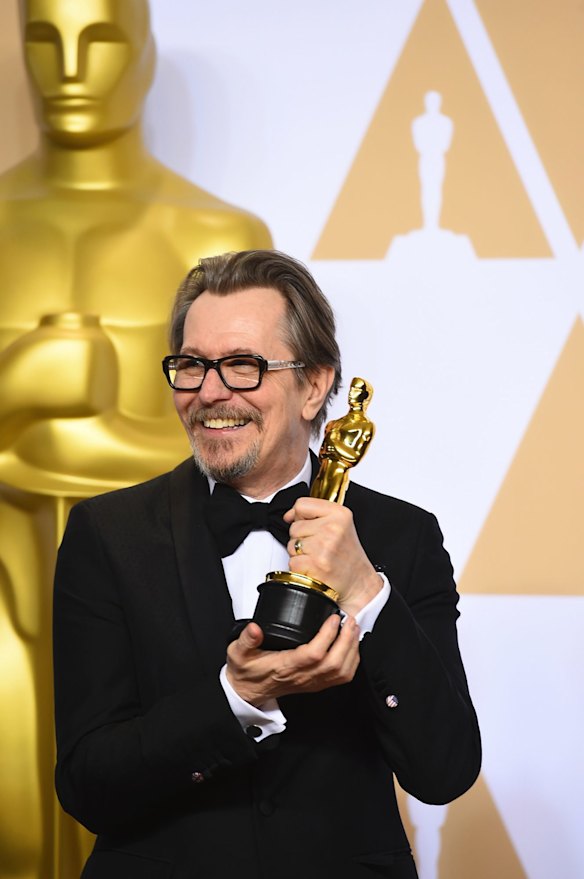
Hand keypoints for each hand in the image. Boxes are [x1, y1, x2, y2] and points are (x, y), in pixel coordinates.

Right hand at [225, 615, 359, 706]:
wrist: (247, 691)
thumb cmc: (246, 671)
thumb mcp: (238, 652)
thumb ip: (245, 639)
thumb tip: (255, 628)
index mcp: (285, 666)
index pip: (313, 654)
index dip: (327, 636)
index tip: (333, 618)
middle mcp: (302, 676)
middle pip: (334, 664)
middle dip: (346, 641)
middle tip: (350, 620)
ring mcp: (311, 682)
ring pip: (341, 672)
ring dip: (352, 650)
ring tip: (353, 630)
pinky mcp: (316, 684)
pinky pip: (341, 677)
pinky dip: (351, 661)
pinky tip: (351, 646)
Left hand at [283, 497, 381, 616]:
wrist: (358, 581)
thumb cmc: (348, 555)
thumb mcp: (340, 525)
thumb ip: (315, 514)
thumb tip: (290, 515)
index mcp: (339, 514)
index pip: (302, 505)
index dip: (299, 516)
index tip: (306, 524)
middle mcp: (332, 528)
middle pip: (294, 526)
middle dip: (302, 538)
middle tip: (319, 546)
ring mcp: (324, 546)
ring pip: (292, 545)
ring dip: (300, 554)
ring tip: (317, 556)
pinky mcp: (316, 564)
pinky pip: (292, 562)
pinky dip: (300, 567)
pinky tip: (315, 567)